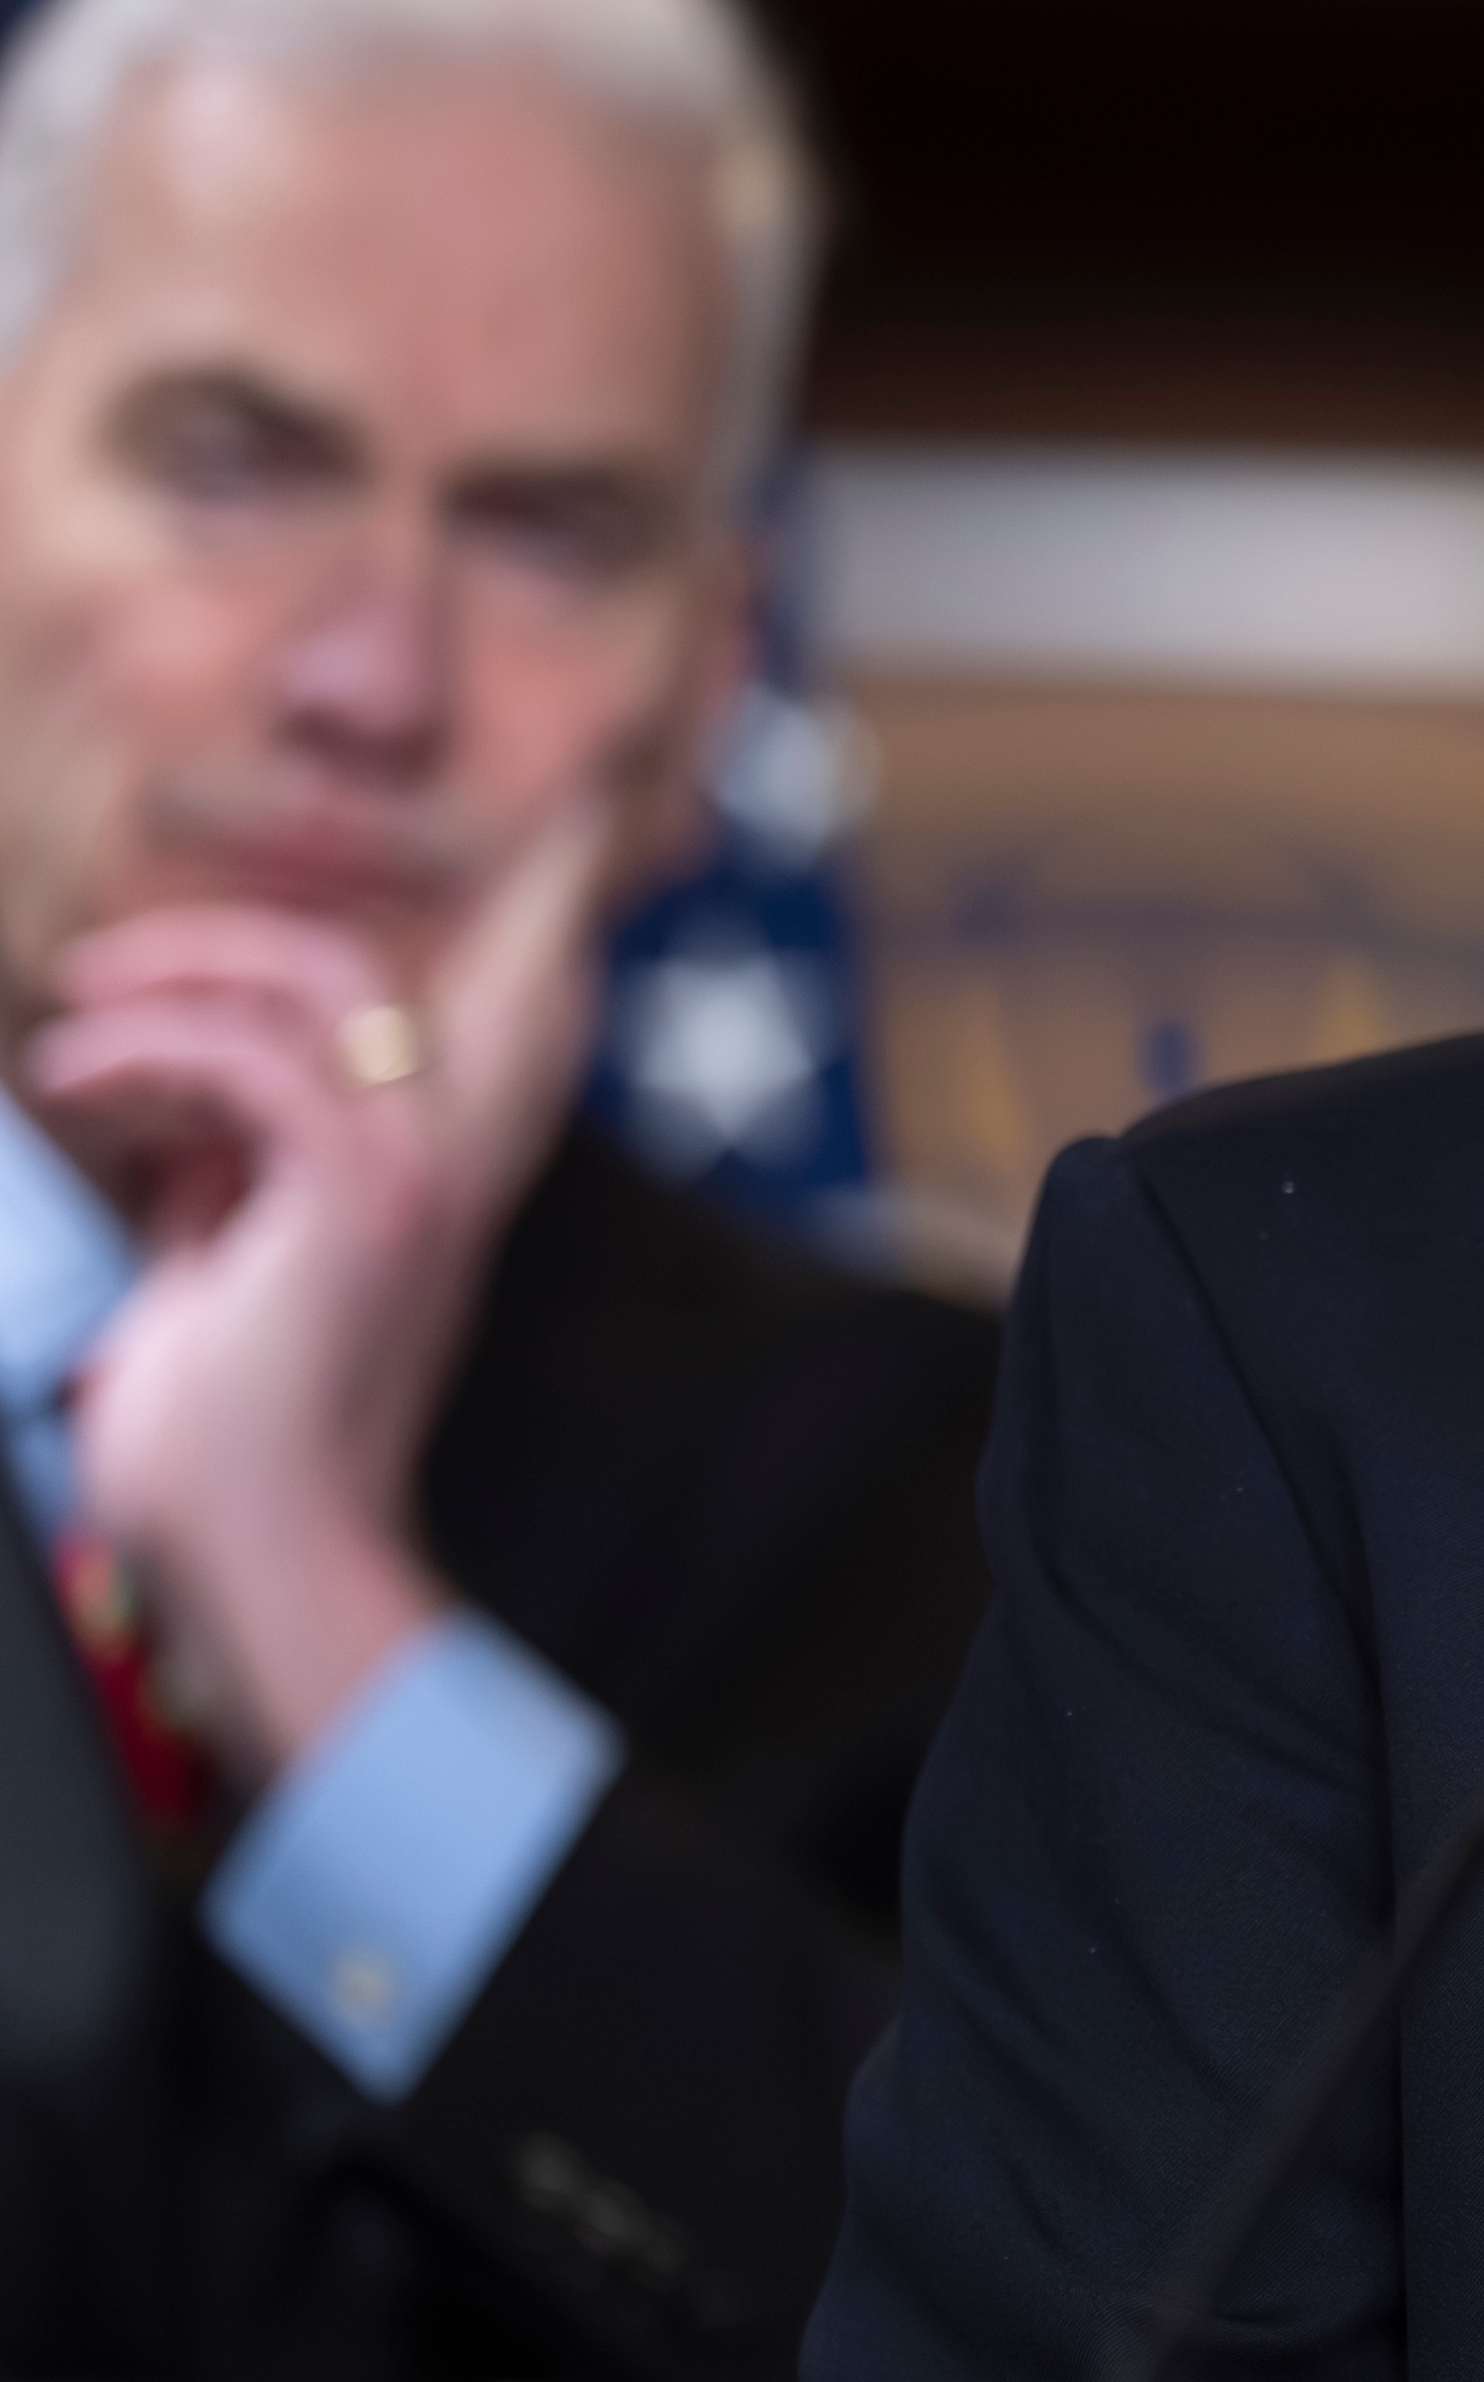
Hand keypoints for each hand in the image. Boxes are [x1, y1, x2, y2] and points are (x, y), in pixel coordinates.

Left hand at [34, 794, 625, 1774]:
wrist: (259, 1549)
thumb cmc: (223, 1443)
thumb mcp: (217, 1273)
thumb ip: (221, 1181)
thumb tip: (172, 1105)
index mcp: (424, 1176)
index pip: (493, 1000)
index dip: (510, 897)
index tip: (496, 832)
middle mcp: (443, 1159)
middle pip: (370, 968)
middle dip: (230, 936)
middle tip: (102, 973)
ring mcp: (416, 1172)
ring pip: (319, 983)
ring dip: (178, 971)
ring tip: (74, 1015)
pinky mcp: (361, 1196)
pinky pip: (255, 1059)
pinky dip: (149, 1044)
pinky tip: (76, 1072)